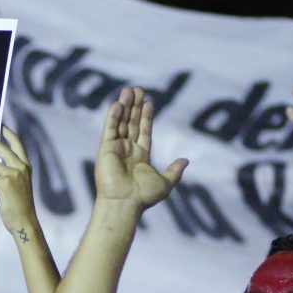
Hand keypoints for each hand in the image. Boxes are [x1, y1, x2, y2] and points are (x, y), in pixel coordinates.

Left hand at [0, 126, 37, 233]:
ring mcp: (13, 175)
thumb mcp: (19, 185)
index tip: (1, 126)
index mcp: (25, 166)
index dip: (9, 134)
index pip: (17, 144)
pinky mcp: (5, 184)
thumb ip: (9, 173)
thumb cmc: (20, 206)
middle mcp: (20, 167)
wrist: (25, 222)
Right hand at [95, 87, 186, 210]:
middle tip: (138, 89)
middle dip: (134, 106)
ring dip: (124, 106)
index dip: (146, 116)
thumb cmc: (144, 196)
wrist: (125, 203)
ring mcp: (116, 149)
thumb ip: (175, 171)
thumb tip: (186, 160)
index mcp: (141, 156)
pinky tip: (118, 104)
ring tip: (128, 90)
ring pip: (121, 123)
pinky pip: (109, 129)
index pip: (144, 131)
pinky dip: (113, 116)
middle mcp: (128, 150)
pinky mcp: (105, 149)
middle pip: (131, 123)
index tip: (149, 101)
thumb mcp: (165, 182)